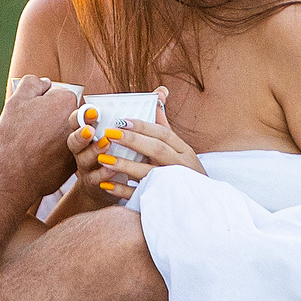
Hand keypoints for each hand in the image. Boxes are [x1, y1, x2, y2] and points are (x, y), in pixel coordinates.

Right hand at [0, 76, 83, 192]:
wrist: (15, 172)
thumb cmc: (14, 135)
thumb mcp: (16, 100)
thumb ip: (32, 83)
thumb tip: (45, 82)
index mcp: (66, 100)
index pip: (59, 95)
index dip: (45, 103)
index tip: (34, 112)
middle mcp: (80, 120)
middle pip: (68, 113)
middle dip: (56, 117)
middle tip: (37, 129)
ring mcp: (82, 142)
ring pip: (71, 132)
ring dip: (60, 135)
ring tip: (41, 144)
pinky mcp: (78, 161)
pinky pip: (70, 152)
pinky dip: (60, 153)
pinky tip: (45, 157)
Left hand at [80, 88, 203, 200]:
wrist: (198, 205)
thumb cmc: (184, 171)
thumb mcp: (179, 149)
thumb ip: (164, 125)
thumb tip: (158, 95)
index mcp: (184, 151)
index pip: (163, 134)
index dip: (142, 126)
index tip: (121, 120)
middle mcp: (180, 166)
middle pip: (156, 150)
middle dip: (132, 141)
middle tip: (108, 134)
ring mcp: (172, 184)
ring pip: (149, 173)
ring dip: (125, 165)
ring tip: (103, 159)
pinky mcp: (163, 201)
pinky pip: (141, 195)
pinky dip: (123, 190)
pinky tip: (106, 184)